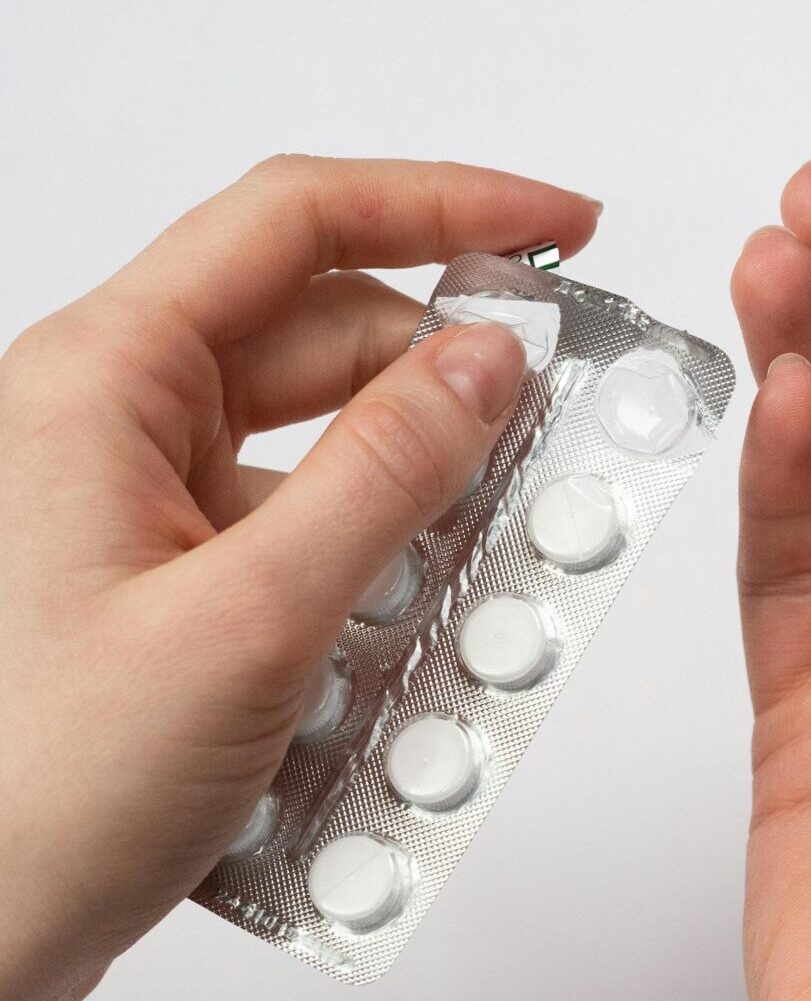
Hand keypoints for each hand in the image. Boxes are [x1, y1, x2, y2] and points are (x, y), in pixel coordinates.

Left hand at [0, 156, 598, 1000]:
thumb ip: (388, 477)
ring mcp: (143, 507)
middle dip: (454, 383)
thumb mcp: (253, 620)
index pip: (294, 227)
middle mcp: (115, 425)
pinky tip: (429, 629)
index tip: (557, 232)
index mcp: (101, 383)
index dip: (443, 209)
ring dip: (425, 496)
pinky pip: (305, 533)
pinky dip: (383, 568)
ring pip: (325, 448)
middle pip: (325, 341)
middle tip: (569, 426)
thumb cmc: (40, 791)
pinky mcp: (176, 583)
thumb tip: (490, 365)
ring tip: (507, 554)